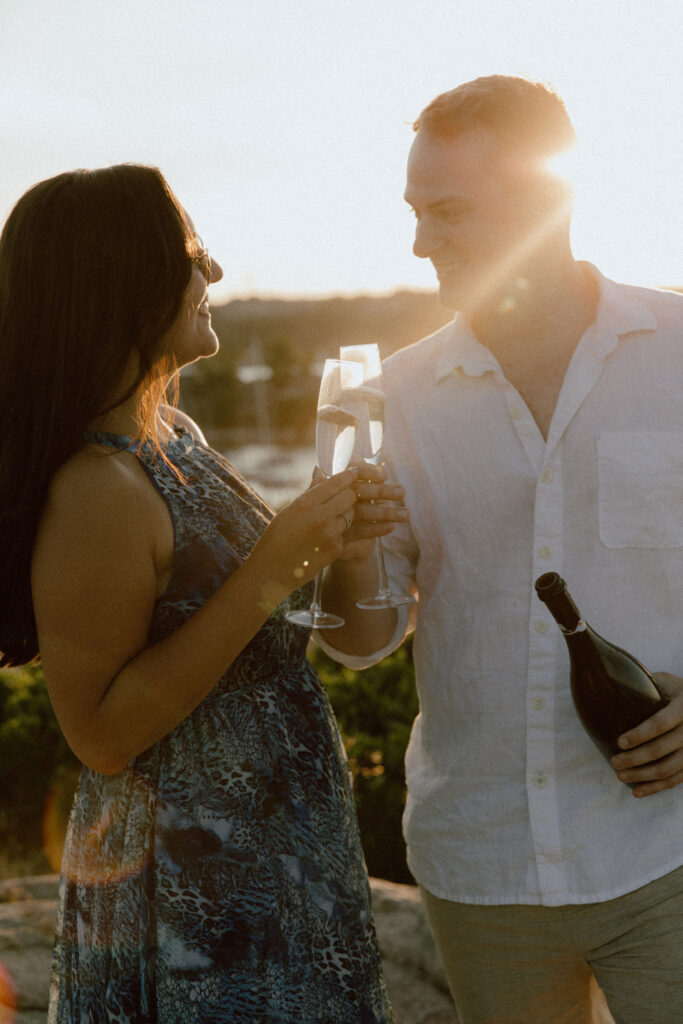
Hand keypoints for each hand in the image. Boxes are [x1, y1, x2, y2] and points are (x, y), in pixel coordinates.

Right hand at [250, 468, 357, 601]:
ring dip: (344, 515)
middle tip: (344, 497)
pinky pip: (344, 534)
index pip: (335, 482)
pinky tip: (322, 540)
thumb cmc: (276, 539)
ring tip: (328, 521)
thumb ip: (309, 492)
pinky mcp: (336, 549)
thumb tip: (321, 471)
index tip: (353, 473)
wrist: (271, 572)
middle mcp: (319, 517)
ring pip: (350, 515)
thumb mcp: (289, 511)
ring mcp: (329, 534)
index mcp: (305, 503)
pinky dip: (338, 534)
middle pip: (349, 497)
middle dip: (349, 495)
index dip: (348, 476)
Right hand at [338, 462, 408, 559]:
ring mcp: (332, 521)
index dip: (367, 471)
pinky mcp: (337, 540)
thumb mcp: (347, 491)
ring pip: (362, 512)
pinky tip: (391, 526)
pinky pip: (359, 533)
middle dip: (381, 491)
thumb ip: (362, 480)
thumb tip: (381, 469)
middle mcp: (329, 500)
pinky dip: (376, 529)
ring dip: (385, 512)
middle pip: (357, 492)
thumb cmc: (340, 509)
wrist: (319, 540)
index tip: (384, 476)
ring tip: (406, 515)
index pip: (349, 473)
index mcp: (331, 483)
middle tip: (402, 492)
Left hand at [610, 672, 682, 796]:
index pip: (661, 723)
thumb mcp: (666, 681)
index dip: (640, 734)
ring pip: (669, 769)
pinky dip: (656, 788)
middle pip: (662, 749)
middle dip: (635, 759)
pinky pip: (676, 780)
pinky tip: (637, 792)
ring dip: (643, 776)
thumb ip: (646, 684)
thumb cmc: (677, 690)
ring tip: (620, 776)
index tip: (619, 742)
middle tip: (614, 762)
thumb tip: (611, 679)